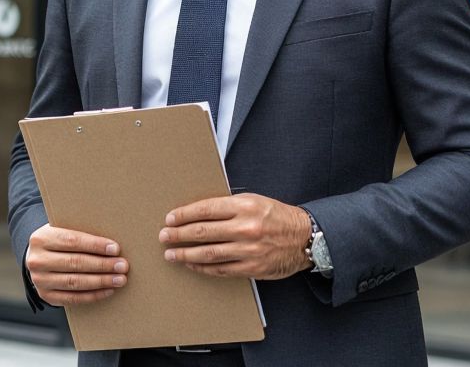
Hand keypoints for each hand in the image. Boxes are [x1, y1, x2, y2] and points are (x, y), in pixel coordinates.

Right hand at [26, 224, 128, 306]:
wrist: (37, 257)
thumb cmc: (57, 241)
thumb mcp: (62, 229)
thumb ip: (81, 232)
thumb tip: (111, 244)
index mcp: (41, 238)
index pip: (72, 241)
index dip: (95, 245)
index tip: (115, 249)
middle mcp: (37, 261)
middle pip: (75, 263)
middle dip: (102, 265)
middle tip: (122, 266)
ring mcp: (40, 280)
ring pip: (75, 282)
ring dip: (101, 281)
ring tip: (119, 279)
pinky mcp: (46, 296)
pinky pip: (73, 298)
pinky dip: (93, 295)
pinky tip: (108, 290)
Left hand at [159, 194, 312, 279]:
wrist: (305, 237)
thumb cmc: (277, 216)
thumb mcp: (255, 201)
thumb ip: (229, 207)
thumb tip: (198, 213)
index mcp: (245, 206)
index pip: (206, 209)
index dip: (184, 214)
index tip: (170, 218)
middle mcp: (245, 227)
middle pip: (203, 232)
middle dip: (179, 235)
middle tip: (164, 236)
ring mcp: (248, 249)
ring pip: (209, 253)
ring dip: (186, 254)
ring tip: (171, 254)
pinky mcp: (251, 267)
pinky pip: (221, 269)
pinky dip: (203, 268)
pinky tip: (192, 265)